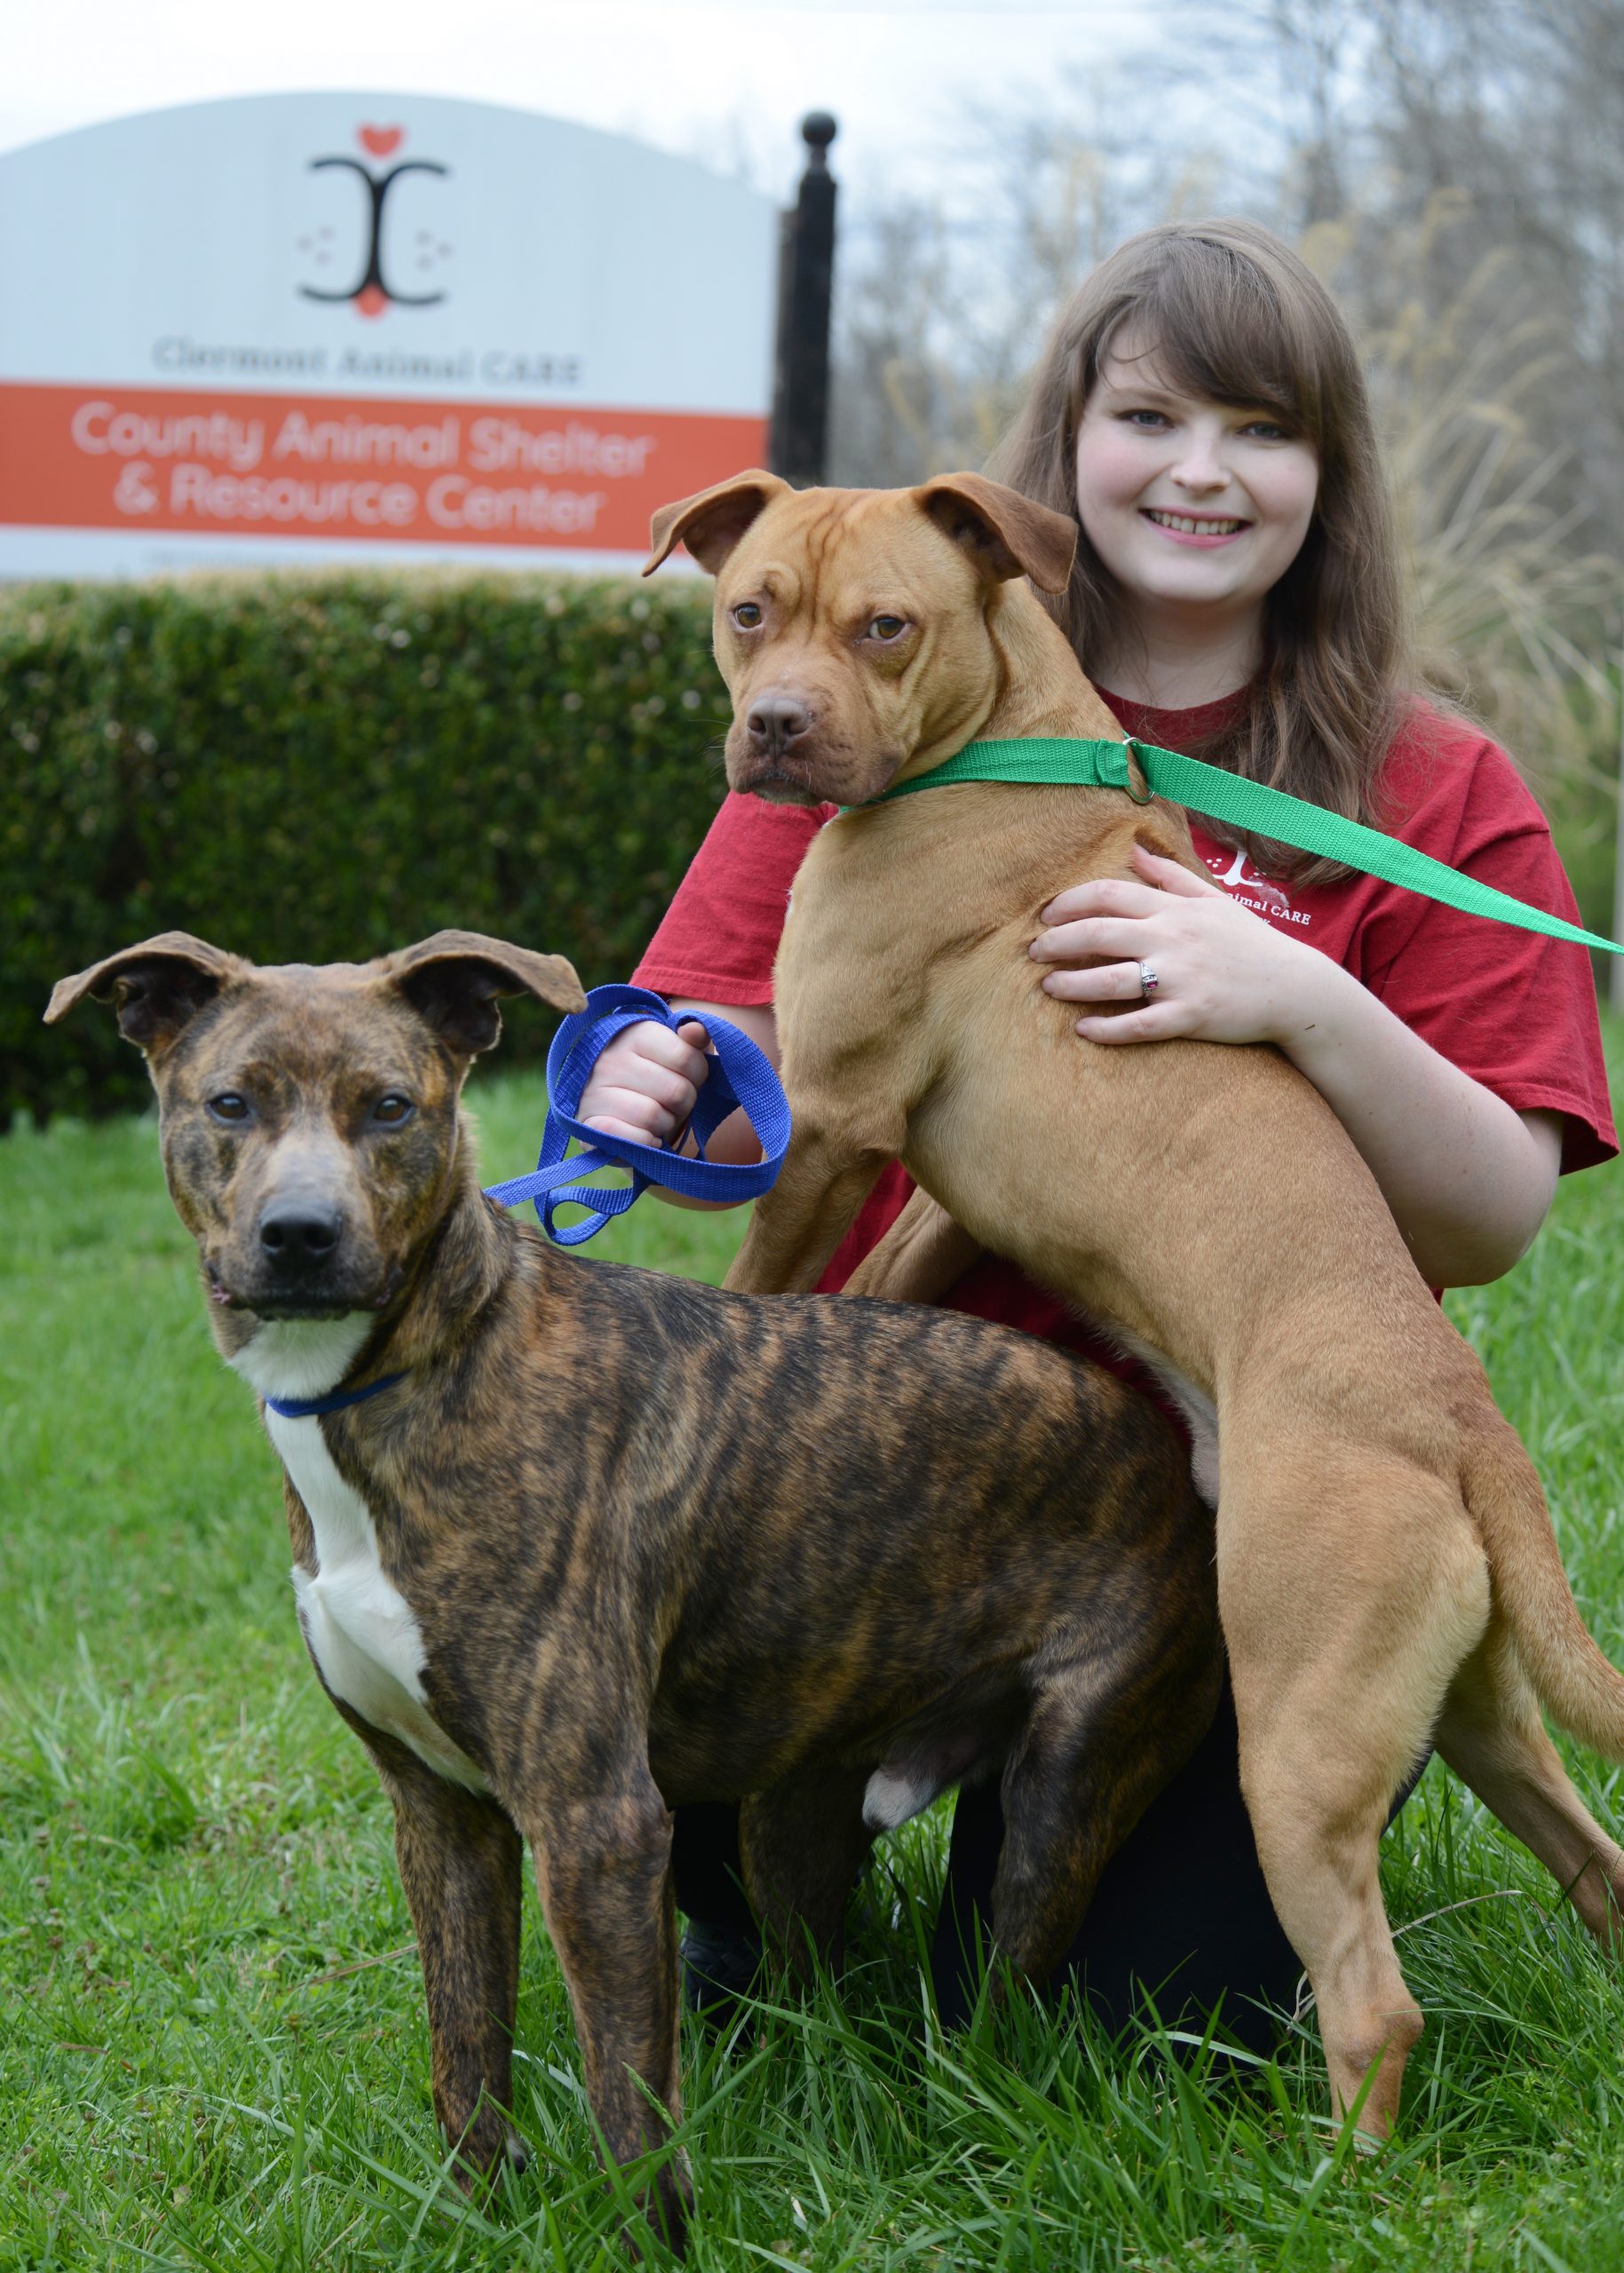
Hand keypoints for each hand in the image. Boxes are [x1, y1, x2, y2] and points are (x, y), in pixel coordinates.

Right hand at [578, 1018, 710, 1144]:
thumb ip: (695, 1040)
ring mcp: (594, 1092)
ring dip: (665, 1124)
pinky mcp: (589, 1126)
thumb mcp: (680, 1053)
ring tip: (657, 1118)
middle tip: (671, 1102)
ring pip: (654, 1116)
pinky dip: (648, 1143)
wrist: (615, 1109)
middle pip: (676, 1091)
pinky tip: (646, 1136)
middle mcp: (610, 1059)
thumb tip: (695, 1030)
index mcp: (635, 1034)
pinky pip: (633, 1139)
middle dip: (684, 1104)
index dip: (698, 1076)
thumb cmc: (657, 1077)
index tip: (686, 1077)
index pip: (687, 1058)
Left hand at [1029, 843, 1328, 1045]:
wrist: (1294, 988)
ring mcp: (1181, 979)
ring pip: (1111, 980)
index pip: (1109, 895)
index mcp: (1174, 910)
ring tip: (1048, 986)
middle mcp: (1173, 940)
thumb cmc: (1250, 943)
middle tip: (1033, 952)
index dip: (1069, 903)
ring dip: (1071, 984)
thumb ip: (1169, 876)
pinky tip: (1083, 1030)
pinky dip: (1107, 1029)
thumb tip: (1133, 850)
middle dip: (1057, 942)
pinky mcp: (1190, 1016)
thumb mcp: (1213, 900)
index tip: (1045, 916)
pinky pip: (1139, 1025)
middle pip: (1099, 933)